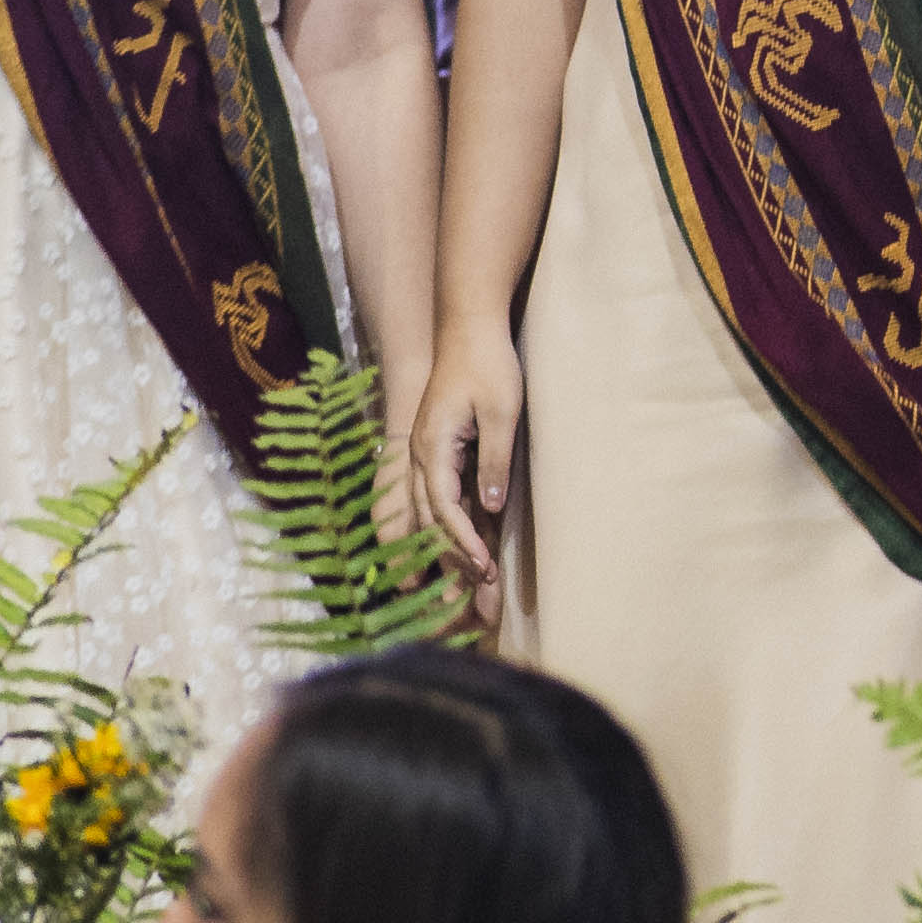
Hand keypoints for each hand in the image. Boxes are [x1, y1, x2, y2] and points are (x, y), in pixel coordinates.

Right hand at [404, 322, 524, 593]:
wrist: (468, 324)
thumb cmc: (486, 363)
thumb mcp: (501, 411)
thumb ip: (494, 460)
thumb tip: (490, 508)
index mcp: (431, 447)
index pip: (443, 509)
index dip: (462, 544)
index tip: (482, 571)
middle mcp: (421, 456)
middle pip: (429, 521)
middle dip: (450, 561)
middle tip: (475, 599)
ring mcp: (427, 454)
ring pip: (431, 514)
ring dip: (449, 550)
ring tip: (470, 589)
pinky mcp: (441, 450)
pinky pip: (442, 498)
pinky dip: (454, 527)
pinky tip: (470, 551)